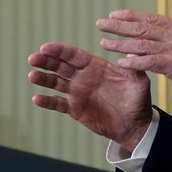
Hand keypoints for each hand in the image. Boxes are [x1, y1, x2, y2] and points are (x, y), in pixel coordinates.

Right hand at [28, 42, 153, 152]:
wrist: (134, 125)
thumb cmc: (138, 100)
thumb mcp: (139, 82)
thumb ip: (134, 69)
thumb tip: (130, 56)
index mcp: (95, 66)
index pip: (74, 55)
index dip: (60, 50)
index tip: (46, 47)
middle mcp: (83, 77)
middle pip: (60, 65)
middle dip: (46, 61)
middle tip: (33, 58)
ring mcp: (77, 92)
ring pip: (55, 82)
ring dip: (43, 78)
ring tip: (32, 76)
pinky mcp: (74, 108)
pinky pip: (57, 103)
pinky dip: (47, 101)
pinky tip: (37, 98)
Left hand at [97, 10, 171, 104]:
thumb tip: (151, 43)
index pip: (152, 18)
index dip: (131, 16)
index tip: (115, 15)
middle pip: (143, 27)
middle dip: (119, 25)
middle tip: (101, 23)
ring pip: (142, 43)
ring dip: (120, 43)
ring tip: (103, 42)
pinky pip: (150, 62)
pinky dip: (134, 62)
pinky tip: (121, 63)